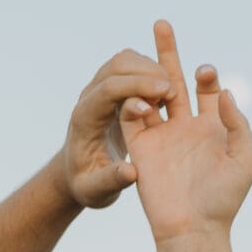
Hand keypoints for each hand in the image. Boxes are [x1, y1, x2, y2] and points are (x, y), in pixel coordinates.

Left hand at [59, 48, 177, 210]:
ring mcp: (100, 88)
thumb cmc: (88, 183)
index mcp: (85, 118)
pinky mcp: (113, 86)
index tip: (165, 95)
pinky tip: (167, 96)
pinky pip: (133, 66)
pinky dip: (152, 73)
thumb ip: (110, 182)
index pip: (109, 89)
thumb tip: (130, 171)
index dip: (137, 87)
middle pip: (118, 65)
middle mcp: (90, 97)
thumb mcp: (95, 191)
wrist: (77, 171)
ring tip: (172, 93)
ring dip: (152, 68)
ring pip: (126, 59)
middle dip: (148, 72)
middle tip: (174, 92)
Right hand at [117, 19, 251, 244]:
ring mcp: (161, 135)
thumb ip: (239, 124)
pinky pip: (132, 116)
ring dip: (146, 73)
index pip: (207, 88)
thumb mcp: (245, 159)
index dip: (206, 75)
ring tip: (143, 57)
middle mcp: (185, 127)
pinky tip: (139, 94)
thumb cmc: (224, 199)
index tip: (205, 73)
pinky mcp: (140, 147)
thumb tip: (227, 92)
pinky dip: (133, 101)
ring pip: (151, 94)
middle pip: (175, 81)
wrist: (193, 229)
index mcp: (212, 127)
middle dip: (168, 53)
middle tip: (160, 24)